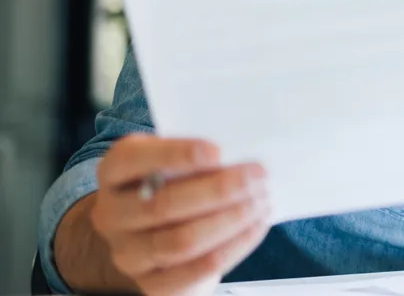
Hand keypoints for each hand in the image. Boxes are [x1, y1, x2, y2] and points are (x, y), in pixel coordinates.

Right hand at [90, 134, 271, 295]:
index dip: (174, 155)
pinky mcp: (152, 284)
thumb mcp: (173, 161)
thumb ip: (195, 155)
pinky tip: (255, 226)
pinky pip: (197, 269)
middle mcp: (112, 215)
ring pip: (183, 241)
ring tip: (261, 201)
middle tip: (257, 176)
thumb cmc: (172, 184)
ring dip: (231, 220)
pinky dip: (234, 246)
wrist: (154, 233)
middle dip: (219, 190)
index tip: (217, 151)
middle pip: (163, 205)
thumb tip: (239, 155)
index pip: (130, 160)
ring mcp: (128, 254)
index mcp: (113, 174)